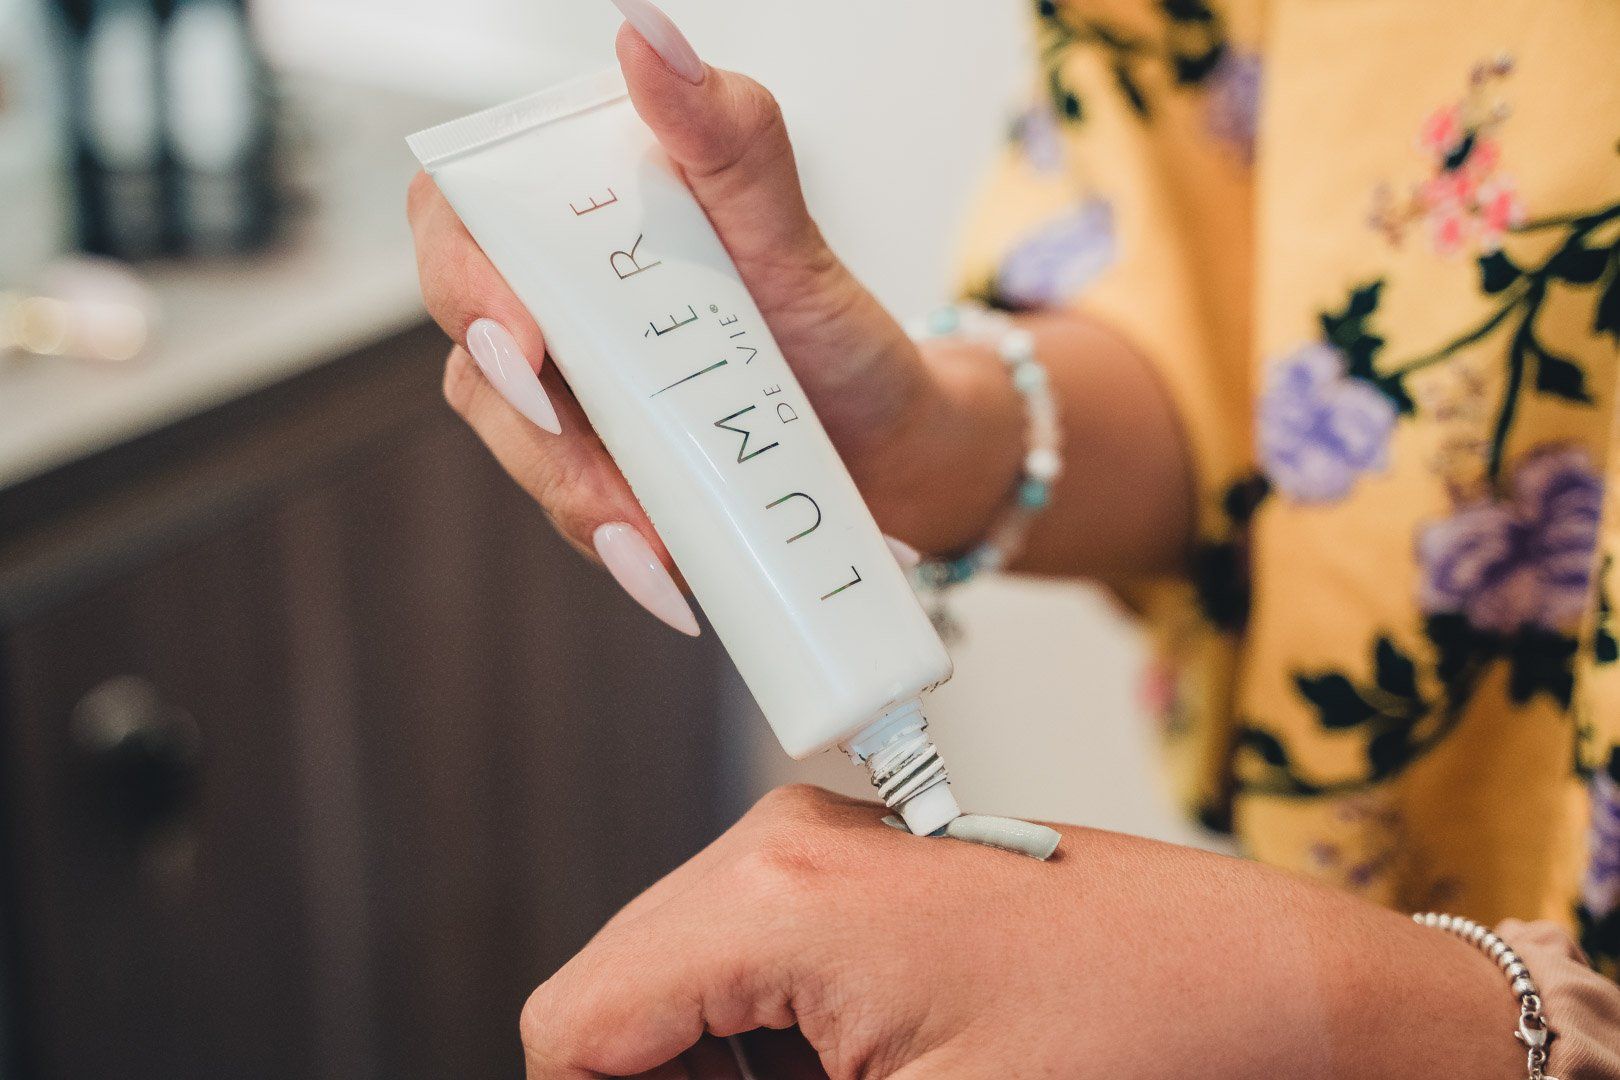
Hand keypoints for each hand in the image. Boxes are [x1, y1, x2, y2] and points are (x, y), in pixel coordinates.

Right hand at [406, 21, 1022, 627]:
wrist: (893, 446)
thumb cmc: (835, 333)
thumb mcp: (791, 236)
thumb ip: (729, 140)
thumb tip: (648, 36)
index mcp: (584, 230)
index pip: (463, 221)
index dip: (465, 275)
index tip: (529, 333)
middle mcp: (563, 314)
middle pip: (475, 353)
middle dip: (523, 418)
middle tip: (588, 460)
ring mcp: (581, 404)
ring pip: (521, 447)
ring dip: (574, 498)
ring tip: (654, 544)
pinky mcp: (609, 481)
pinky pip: (579, 514)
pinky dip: (620, 548)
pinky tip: (669, 577)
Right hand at [520, 785, 1523, 1078]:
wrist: (1258, 973)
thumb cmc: (1129, 1032)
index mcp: (768, 895)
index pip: (574, 1024)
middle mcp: (776, 846)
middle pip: (618, 998)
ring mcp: (819, 846)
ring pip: (677, 981)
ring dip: (714, 1072)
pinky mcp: (859, 869)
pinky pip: (745, 961)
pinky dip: (761, 1040)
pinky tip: (846, 1075)